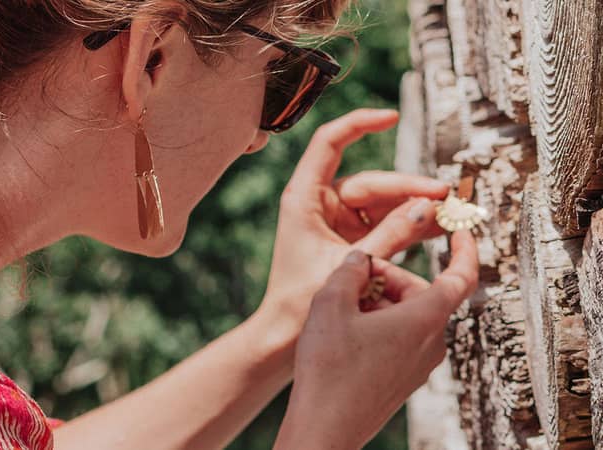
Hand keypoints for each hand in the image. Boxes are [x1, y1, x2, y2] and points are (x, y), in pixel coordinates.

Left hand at [257, 109, 449, 345]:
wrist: (285, 337)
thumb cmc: (301, 301)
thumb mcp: (351, 264)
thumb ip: (391, 235)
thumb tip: (429, 207)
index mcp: (304, 197)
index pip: (330, 143)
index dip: (360, 124)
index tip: (390, 117)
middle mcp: (320, 203)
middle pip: (372, 182)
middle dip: (409, 190)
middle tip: (446, 199)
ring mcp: (337, 222)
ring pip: (384, 205)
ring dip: (415, 210)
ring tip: (451, 214)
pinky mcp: (352, 241)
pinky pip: (386, 225)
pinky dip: (409, 228)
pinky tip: (439, 228)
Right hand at [273, 232, 478, 449]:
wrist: (325, 427)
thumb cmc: (330, 367)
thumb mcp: (331, 304)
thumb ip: (349, 269)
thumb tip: (359, 258)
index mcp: (425, 319)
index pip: (461, 275)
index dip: (464, 248)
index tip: (461, 229)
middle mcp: (431, 342)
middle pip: (421, 292)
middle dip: (390, 277)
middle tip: (353, 276)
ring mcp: (419, 364)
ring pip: (407, 315)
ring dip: (379, 301)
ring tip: (340, 306)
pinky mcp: (403, 378)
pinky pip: (399, 338)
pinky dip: (377, 323)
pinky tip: (343, 329)